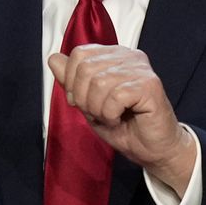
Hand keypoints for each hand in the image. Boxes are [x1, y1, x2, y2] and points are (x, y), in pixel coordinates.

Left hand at [48, 45, 196, 196]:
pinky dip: (111, 115)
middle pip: (85, 68)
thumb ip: (71, 81)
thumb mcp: (87, 103)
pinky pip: (115, 97)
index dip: (72, 83)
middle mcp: (128, 55)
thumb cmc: (123, 126)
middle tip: (99, 113)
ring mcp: (141, 68)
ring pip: (99, 83)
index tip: (83, 103)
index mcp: (113, 55)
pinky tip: (121, 119)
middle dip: (84, 99)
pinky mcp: (150, 84)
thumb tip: (53, 58)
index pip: (78, 54)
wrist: (152, 149)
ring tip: (111, 117)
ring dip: (99, 109)